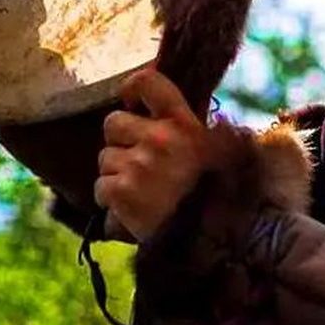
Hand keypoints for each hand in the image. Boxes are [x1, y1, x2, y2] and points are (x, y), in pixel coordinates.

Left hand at [94, 68, 210, 242]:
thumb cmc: (217, 196)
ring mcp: (138, 165)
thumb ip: (212, 132)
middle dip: (119, 140)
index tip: (131, 101)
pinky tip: (131, 208)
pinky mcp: (122, 192)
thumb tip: (211, 115)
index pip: (148, 82)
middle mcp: (160, 138)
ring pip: (105, 158)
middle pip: (113, 122)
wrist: (208, 242)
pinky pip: (101, 187)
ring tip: (141, 190)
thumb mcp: (223, 154)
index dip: (132, 87)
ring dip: (116, 173)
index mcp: (185, 124)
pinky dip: (111, 199)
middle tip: (138, 159)